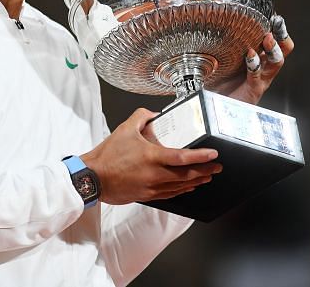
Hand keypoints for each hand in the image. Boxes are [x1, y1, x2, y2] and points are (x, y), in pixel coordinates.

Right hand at [81, 108, 222, 204]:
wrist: (93, 178)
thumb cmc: (107, 155)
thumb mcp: (124, 129)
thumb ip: (141, 117)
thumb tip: (153, 114)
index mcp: (151, 156)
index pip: (182, 157)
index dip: (201, 156)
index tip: (213, 154)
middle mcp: (154, 174)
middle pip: (187, 175)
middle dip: (205, 171)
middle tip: (217, 166)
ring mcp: (152, 187)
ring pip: (181, 186)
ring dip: (196, 181)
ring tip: (207, 176)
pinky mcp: (147, 195)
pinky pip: (170, 194)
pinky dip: (182, 190)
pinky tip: (188, 186)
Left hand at [214, 14, 293, 104]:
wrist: (213, 109)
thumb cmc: (216, 83)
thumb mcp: (218, 59)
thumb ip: (217, 44)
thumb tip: (204, 21)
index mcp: (257, 58)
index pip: (273, 40)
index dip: (276, 28)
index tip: (274, 14)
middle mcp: (262, 68)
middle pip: (283, 50)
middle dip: (282, 35)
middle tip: (277, 22)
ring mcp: (260, 80)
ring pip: (277, 62)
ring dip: (274, 49)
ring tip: (268, 38)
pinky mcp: (253, 91)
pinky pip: (257, 76)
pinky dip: (255, 64)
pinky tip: (249, 55)